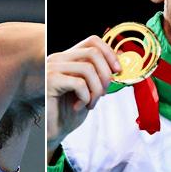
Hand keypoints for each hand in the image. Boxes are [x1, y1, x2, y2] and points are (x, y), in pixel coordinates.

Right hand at [46, 36, 119, 160]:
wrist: (53, 130)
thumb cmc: (70, 111)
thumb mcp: (90, 89)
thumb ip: (101, 73)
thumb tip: (121, 57)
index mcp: (68, 58)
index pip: (92, 41)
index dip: (109, 52)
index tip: (118, 71)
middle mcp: (59, 58)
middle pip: (93, 52)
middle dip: (106, 74)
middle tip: (104, 92)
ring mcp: (52, 68)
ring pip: (88, 68)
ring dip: (96, 89)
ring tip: (91, 102)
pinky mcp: (50, 81)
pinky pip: (78, 83)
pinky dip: (85, 97)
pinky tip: (79, 106)